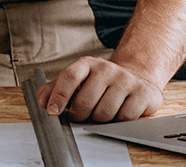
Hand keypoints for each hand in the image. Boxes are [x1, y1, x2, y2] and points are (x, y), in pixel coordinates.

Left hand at [36, 56, 163, 121]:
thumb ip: (54, 89)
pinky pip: (124, 117)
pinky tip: (119, 112)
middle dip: (80, 115)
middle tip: (82, 115)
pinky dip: (118, 121)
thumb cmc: (100, 83)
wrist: (135, 78)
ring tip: (102, 111)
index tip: (52, 112)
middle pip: (85, 102)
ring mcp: (126, 80)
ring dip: (99, 119)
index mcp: (87, 64)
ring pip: (104, 113)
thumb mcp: (76, 81)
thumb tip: (42, 101)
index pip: (69, 77)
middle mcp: (107, 69)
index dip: (58, 96)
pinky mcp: (143, 93)